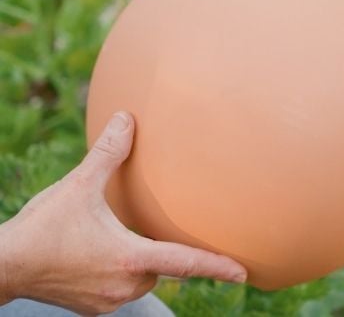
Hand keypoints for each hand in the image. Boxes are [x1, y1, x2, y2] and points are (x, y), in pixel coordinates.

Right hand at [0, 113, 246, 315]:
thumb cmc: (40, 229)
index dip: (218, 268)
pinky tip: (94, 255)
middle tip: (136, 230)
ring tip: (108, 241)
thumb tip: (127, 118)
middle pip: (162, 268)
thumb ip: (108, 154)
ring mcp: (107, 301)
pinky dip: (115, 272)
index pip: (187, 264)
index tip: (245, 274)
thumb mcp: (78, 187)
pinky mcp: (91, 308)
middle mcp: (125, 285)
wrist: (1, 267)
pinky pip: (117, 288)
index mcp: (130, 258)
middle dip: (158, 249)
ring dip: (135, 261)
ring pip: (140, 278)